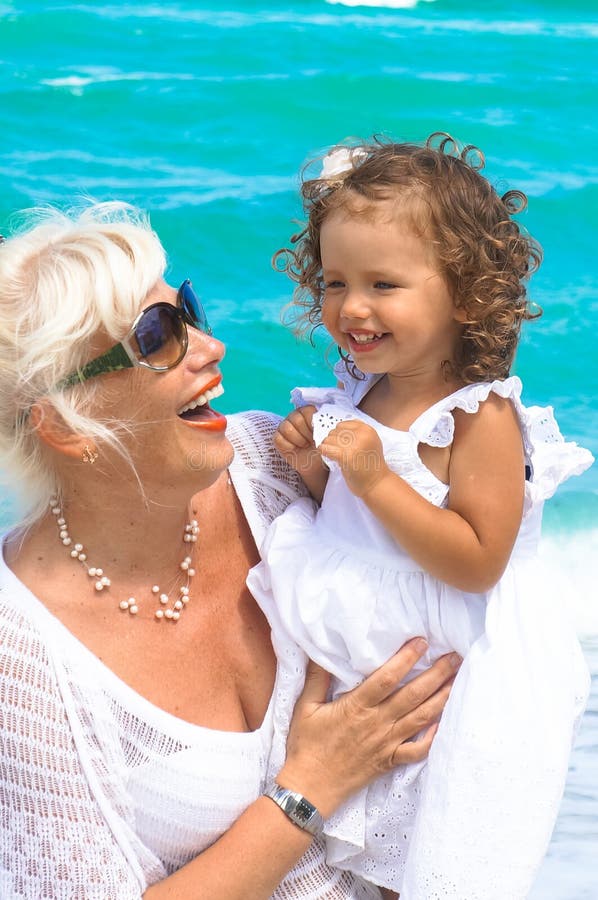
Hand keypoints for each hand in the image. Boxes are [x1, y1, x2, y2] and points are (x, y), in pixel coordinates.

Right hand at [274, 406, 320, 477]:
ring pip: (287, 428)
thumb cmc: (323, 449)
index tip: (318, 434)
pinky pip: (278, 439)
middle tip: (311, 441)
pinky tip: (295, 449)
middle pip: (296, 419)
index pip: (307, 411)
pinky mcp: (278, 437)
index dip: (313, 425)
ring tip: (304, 445)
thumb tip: (321, 423)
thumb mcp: (328, 438)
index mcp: (309, 412)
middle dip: (306, 434)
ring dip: (298, 440)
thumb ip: (325, 427)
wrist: (316, 465)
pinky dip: (288, 447)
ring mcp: (285, 426)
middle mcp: (296, 416)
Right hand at [277, 639, 459, 817]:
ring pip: (421, 718)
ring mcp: (386, 743)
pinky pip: (417, 751)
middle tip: (454, 656)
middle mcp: (377, 723)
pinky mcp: (390, 760)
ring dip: (441, 698)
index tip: (422, 642)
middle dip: (436, 674)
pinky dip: (432, 738)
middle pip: (412, 695)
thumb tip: (321, 650)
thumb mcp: (305, 707)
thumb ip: (317, 677)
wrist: (311, 788)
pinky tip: (443, 723)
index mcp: (357, 707)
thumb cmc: (307, 745)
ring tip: (458, 680)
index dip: (406, 659)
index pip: (387, 678)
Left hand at [319, 419, 388, 495]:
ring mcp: (354, 445)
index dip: (339, 434)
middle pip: (335, 431)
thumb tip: (336, 430)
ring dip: (328, 447)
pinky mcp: (346, 456)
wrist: (377, 484)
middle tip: (336, 451)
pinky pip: (326, 448)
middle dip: (333, 441)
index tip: (339, 443)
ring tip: (334, 455)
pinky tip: (326, 455)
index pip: (343, 424)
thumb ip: (357, 434)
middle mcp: (362, 435)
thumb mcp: (369, 443)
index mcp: (367, 430)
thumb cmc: (371, 466)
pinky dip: (323, 451)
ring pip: (329, 439)